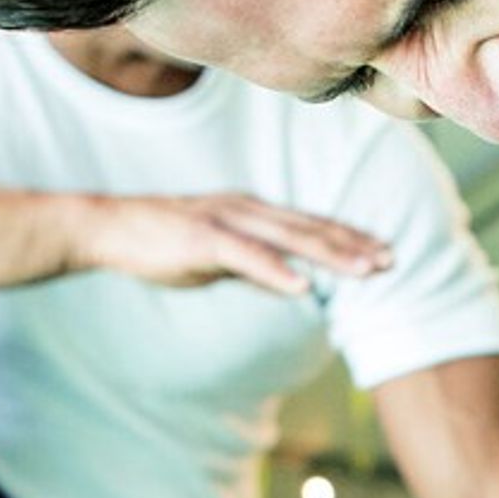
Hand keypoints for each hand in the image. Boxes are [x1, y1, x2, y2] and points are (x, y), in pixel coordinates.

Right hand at [76, 192, 391, 293]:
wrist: (107, 229)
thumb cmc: (163, 243)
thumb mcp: (220, 257)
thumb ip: (257, 267)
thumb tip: (291, 283)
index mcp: (253, 214)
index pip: (311, 227)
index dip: (349, 240)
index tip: (384, 254)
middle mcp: (247, 210)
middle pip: (310, 229)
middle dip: (353, 245)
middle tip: (391, 260)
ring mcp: (226, 221)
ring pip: (289, 238)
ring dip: (330, 255)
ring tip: (365, 271)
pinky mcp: (202, 238)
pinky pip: (247, 255)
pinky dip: (277, 270)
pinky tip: (303, 287)